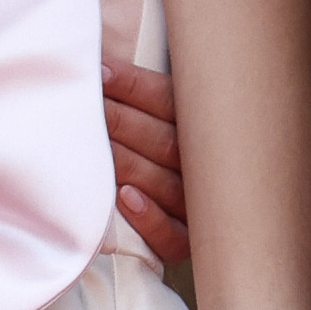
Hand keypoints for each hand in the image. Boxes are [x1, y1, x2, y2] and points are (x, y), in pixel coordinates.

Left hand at [103, 59, 188, 267]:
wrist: (224, 214)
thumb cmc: (171, 147)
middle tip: (86, 107)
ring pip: (163, 182)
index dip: (133, 86)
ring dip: (126, 163)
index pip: (168, 102)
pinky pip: (170, 235)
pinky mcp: (186, 244)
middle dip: (120, 121)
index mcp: (204, 128)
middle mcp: (205, 167)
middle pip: (162, 140)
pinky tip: (125, 197)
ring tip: (94, 149)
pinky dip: (149, 217)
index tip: (100, 73)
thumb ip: (148, 96)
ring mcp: (197, 207)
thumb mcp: (170, 117)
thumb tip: (102, 66)